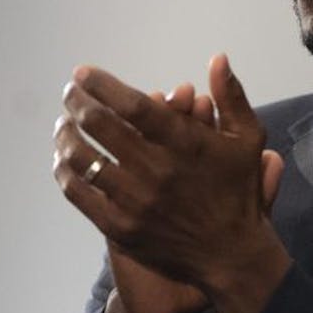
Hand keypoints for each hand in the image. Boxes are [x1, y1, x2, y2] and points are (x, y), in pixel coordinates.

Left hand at [53, 56, 292, 312]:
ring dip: (65, 135)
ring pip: (81, 158)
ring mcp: (134, 201)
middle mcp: (156, 170)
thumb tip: (217, 59)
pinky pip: (77, 192)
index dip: (101, 85)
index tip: (83, 73)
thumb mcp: (248, 141)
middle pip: (98, 125)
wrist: (231, 254)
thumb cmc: (239, 192)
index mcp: (185, 144)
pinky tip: (63, 160)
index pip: (132, 105)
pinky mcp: (119, 226)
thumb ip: (232, 97)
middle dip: (77, 102)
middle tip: (71, 94)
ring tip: (63, 125)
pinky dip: (63, 171)